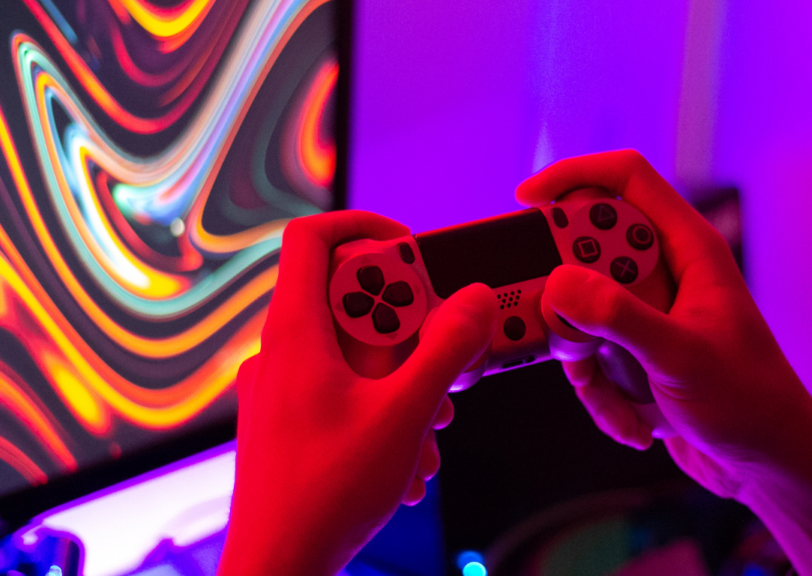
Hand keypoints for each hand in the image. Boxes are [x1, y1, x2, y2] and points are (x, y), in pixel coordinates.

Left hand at [217, 211, 496, 575]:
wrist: (278, 566)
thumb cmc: (324, 494)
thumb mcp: (404, 415)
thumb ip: (444, 351)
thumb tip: (474, 300)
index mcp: (295, 332)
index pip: (313, 238)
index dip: (365, 228)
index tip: (412, 251)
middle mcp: (282, 351)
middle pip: (351, 299)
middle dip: (408, 326)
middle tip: (441, 361)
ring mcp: (283, 387)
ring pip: (354, 350)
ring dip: (403, 376)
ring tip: (433, 421)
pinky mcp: (291, 420)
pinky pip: (343, 388)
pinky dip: (382, 405)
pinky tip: (408, 454)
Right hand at [516, 150, 811, 575]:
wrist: (768, 465)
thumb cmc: (750, 404)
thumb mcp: (680, 357)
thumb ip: (619, 316)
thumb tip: (558, 285)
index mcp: (688, 249)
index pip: (626, 179)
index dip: (573, 175)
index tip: (525, 200)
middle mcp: (665, 272)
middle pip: (586, 251)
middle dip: (567, 300)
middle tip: (572, 337)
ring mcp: (647, 312)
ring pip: (578, 312)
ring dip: (584, 362)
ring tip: (619, 397)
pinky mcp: (634, 351)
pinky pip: (588, 357)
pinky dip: (600, 394)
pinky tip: (636, 422)